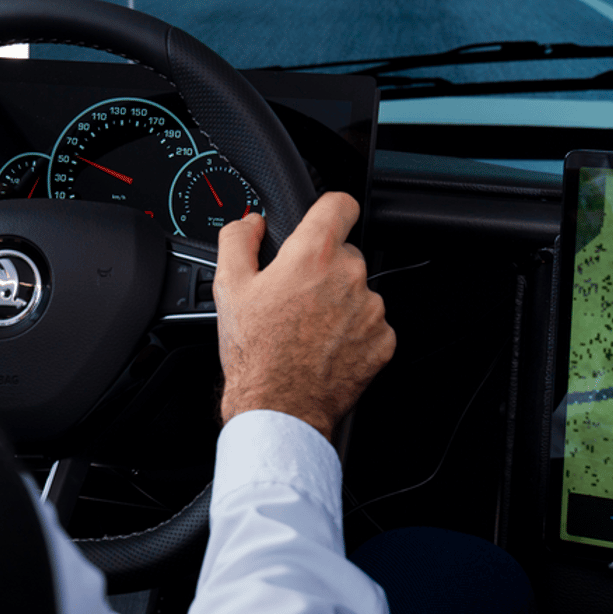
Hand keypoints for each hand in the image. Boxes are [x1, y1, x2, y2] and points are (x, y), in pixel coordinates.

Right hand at [213, 193, 394, 440]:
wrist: (279, 409)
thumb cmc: (255, 353)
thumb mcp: (229, 287)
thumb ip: (238, 240)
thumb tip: (251, 223)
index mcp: (313, 254)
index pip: (341, 204)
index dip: (330, 210)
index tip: (323, 221)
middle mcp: (350, 276)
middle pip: (344, 254)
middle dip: (323, 270)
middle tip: (295, 299)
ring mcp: (371, 310)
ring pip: (358, 291)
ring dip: (339, 303)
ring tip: (307, 330)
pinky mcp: (383, 341)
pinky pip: (371, 324)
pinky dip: (352, 332)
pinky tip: (324, 348)